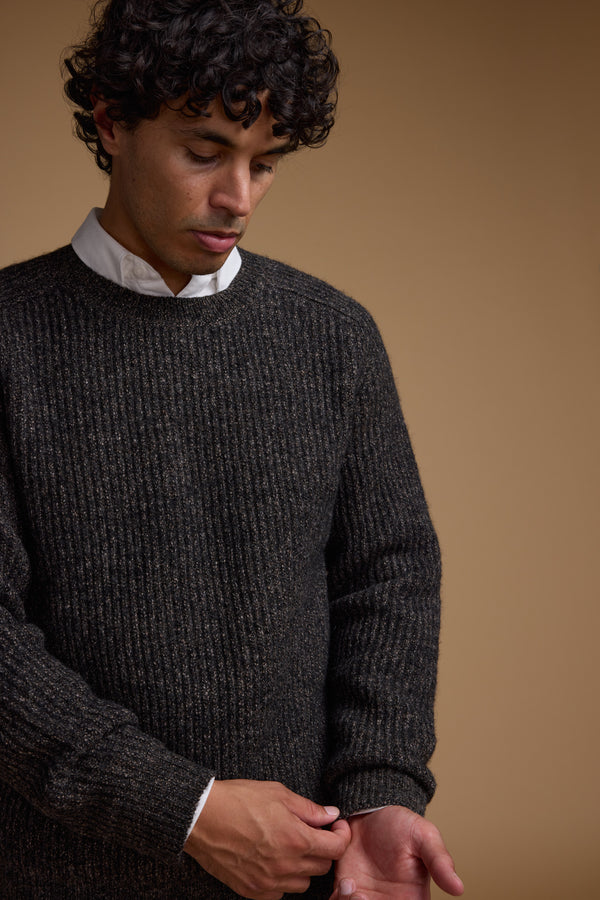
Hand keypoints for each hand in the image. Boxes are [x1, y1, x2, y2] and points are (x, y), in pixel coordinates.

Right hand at [184, 779, 351, 899]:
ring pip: (303, 883)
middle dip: (322, 848)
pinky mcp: (253, 891)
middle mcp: (286, 866)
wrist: (202, 818)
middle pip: (322, 866)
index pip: (336, 848)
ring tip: (290, 846)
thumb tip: (331, 815)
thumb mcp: (278, 793)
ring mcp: (269, 882)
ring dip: (303, 867)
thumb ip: (309, 809)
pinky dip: (282, 880)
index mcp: (296, 839)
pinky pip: (280, 893)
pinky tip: (273, 861)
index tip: (335, 826)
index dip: (341, 835)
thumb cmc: (239, 800)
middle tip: (312, 832)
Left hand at [330, 806, 462, 899]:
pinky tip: (347, 882)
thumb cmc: (401, 823)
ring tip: (354, 888)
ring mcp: (365, 898)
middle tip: (365, 898)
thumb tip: (459, 888)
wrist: (370, 809)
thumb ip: (440, 862)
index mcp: (412, 899)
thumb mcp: (424, 836)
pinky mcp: (345, 890)